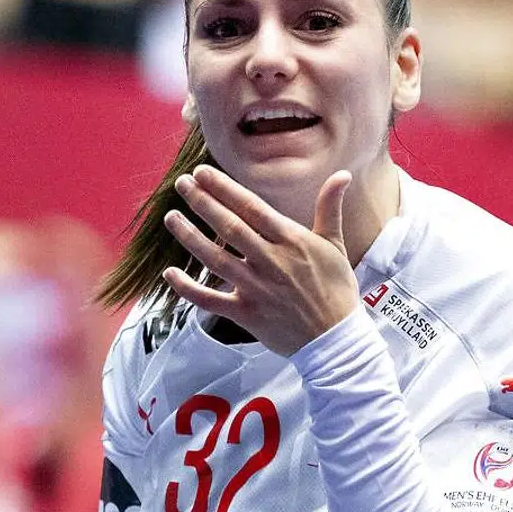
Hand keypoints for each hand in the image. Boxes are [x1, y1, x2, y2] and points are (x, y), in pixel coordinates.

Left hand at [162, 165, 358, 355]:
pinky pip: (210, 301)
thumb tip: (342, 174)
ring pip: (215, 260)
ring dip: (190, 237)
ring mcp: (256, 289)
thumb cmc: (336, 289)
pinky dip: (188, 289)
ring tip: (171, 217)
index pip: (252, 208)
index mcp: (291, 242)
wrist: (335, 339)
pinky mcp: (246, 314)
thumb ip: (330, 208)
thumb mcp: (335, 245)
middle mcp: (271, 262)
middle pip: (230, 228)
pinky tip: (169, 274)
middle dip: (203, 203)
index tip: (202, 172)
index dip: (224, 188)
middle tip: (181, 183)